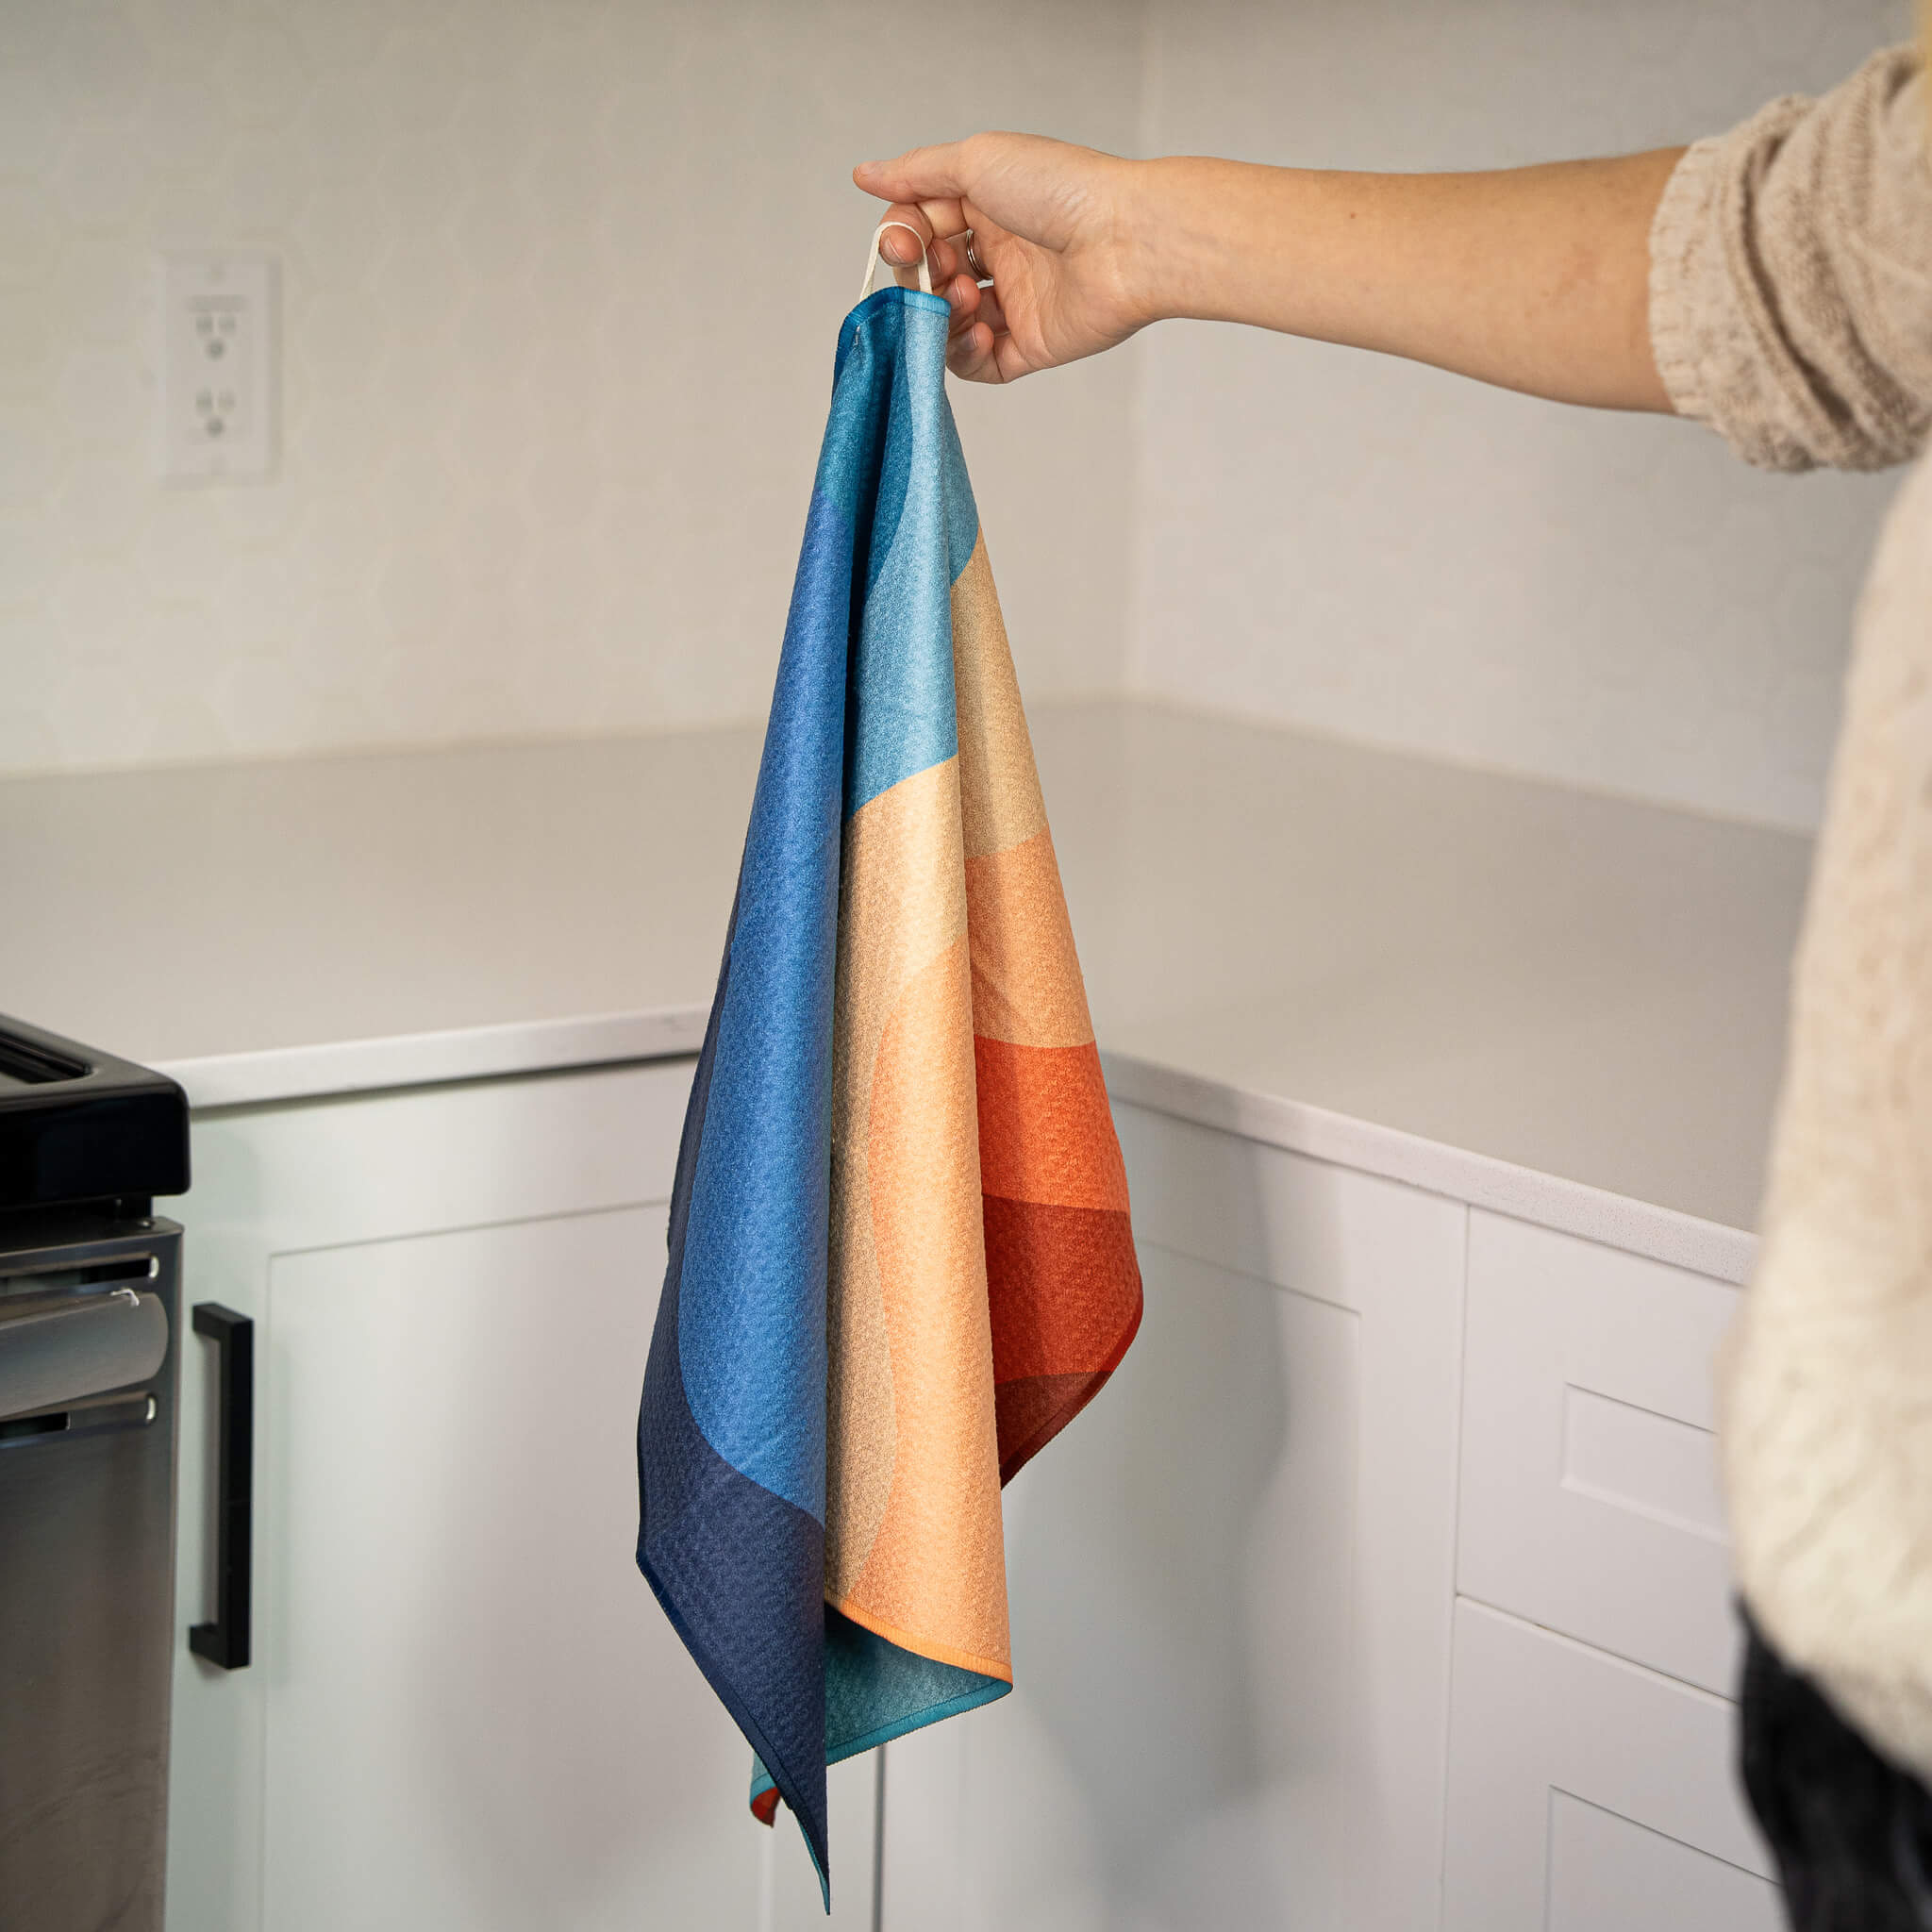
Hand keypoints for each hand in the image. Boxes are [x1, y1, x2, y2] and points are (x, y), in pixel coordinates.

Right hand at [853, 135, 1150, 383]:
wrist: (1124, 240)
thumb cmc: (1061, 190)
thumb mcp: (976, 161)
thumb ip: (916, 175)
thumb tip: (865, 174)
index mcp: (988, 206)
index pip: (921, 228)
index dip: (902, 237)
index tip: (903, 240)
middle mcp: (1002, 254)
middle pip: (930, 277)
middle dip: (919, 277)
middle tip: (935, 269)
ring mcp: (1016, 302)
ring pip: (949, 324)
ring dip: (940, 314)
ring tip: (964, 297)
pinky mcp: (1031, 346)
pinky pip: (979, 365)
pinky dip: (963, 353)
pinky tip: (975, 331)